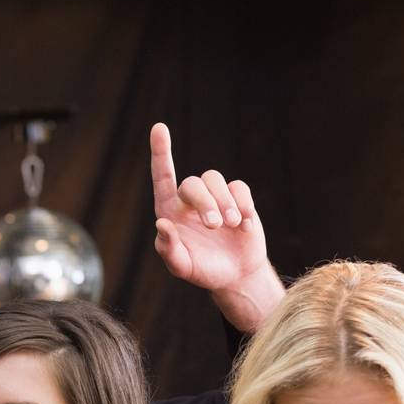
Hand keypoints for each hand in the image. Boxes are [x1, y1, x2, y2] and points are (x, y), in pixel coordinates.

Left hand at [149, 122, 280, 329]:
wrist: (236, 275)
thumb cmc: (204, 270)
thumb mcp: (182, 267)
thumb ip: (169, 249)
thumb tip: (162, 224)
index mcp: (170, 211)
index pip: (162, 177)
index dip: (160, 152)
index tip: (158, 128)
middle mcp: (190, 200)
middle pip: (194, 183)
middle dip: (205, 202)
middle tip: (215, 227)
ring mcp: (215, 197)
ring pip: (216, 179)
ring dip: (224, 203)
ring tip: (231, 226)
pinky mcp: (238, 199)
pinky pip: (239, 188)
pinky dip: (243, 206)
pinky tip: (244, 228)